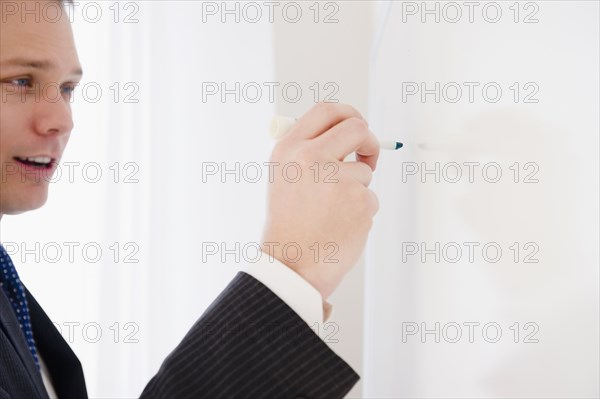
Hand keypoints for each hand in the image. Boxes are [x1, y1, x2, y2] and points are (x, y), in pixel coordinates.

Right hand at [260, 102, 379, 299]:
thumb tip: (344, 131)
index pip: (327, 110)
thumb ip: (307, 150)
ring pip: (365, 171)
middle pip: (357, 128)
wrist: (292, 265)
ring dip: (357, 189)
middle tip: (368, 156)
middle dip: (368, 142)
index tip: (357, 127)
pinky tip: (340, 227)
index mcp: (290, 149)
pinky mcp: (360, 201)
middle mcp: (311, 158)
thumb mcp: (283, 177)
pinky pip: (370, 198)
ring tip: (332, 213)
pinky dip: (361, 212)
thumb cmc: (289, 224)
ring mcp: (337, 179)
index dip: (348, 114)